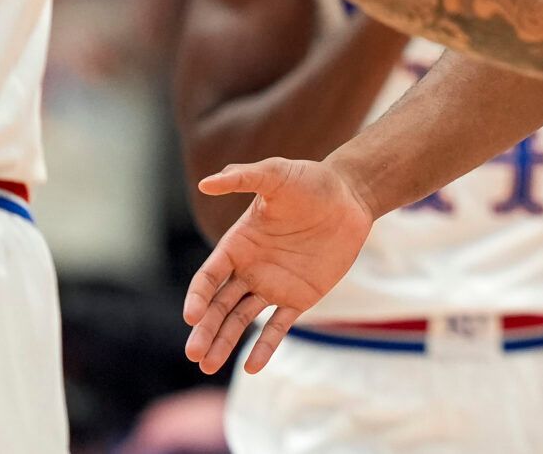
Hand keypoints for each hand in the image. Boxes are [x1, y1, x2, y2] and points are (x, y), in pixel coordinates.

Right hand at [181, 157, 373, 374]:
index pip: (208, 277)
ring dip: (224, 342)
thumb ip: (243, 177)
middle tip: (193, 354)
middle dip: (204, 330)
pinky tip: (251, 367)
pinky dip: (265, 347)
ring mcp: (273, 285)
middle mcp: (250, 269)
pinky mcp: (299, 298)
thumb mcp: (277, 175)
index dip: (198, 297)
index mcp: (237, 244)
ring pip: (241, 320)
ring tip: (207, 366)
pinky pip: (278, 326)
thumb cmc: (311, 181)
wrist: (351, 197)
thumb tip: (207, 182)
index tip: (191, 317)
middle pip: (219, 305)